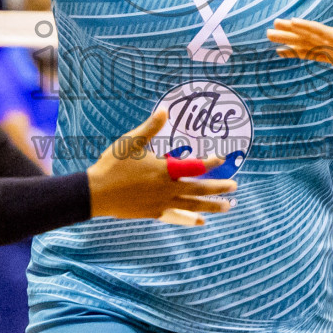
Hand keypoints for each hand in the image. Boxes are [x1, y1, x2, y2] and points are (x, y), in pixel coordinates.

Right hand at [86, 111, 234, 225]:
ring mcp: (161, 203)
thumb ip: (151, 127)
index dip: (210, 162)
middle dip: (219, 188)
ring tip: (228, 206)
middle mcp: (167, 189)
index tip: (222, 158)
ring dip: (212, 206)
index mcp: (164, 170)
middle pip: (199, 189)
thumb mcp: (131, 142)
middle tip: (235, 186)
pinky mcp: (154, 213)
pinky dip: (190, 219)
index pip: (195, 167)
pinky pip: (177, 217)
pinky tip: (201, 222)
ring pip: (192, 206)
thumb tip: (165, 110)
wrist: (96, 193)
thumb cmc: (113, 165)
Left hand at [266, 18, 332, 90]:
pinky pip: (323, 33)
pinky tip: (294, 22)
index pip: (313, 54)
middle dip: (288, 38)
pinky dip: (308, 27)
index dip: (296, 52)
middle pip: (307, 42)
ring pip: (311, 35)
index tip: (280, 51)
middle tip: (269, 33)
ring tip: (274, 25)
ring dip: (292, 30)